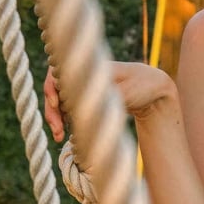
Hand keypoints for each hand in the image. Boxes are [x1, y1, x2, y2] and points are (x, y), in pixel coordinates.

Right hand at [43, 62, 179, 142]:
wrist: (152, 89)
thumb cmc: (141, 85)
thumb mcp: (127, 92)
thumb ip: (105, 99)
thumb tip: (82, 109)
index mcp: (90, 67)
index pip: (58, 71)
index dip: (52, 88)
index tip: (55, 104)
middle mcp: (81, 75)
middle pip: (54, 89)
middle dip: (51, 110)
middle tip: (57, 130)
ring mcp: (81, 87)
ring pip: (58, 101)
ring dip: (55, 117)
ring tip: (59, 136)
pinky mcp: (83, 99)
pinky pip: (65, 109)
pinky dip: (62, 121)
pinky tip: (63, 135)